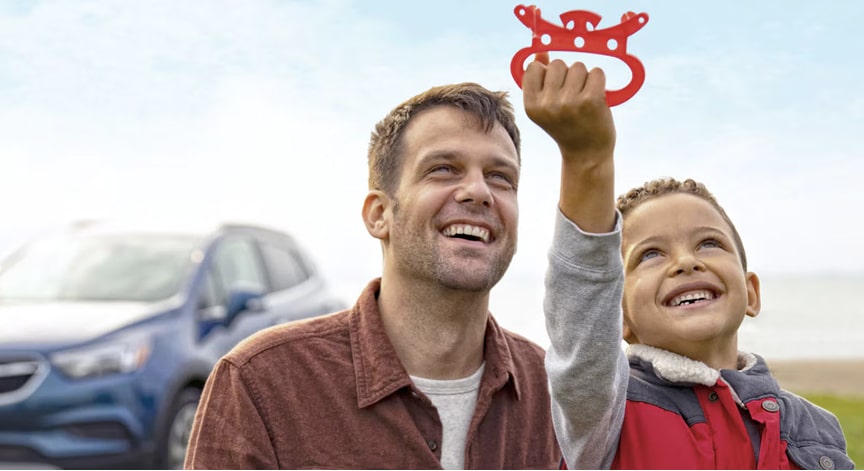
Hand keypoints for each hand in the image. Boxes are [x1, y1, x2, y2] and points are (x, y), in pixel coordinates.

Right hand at [523, 52, 616, 232]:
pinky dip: (599, 81)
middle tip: (572, 97)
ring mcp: (570, 103)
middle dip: (567, 75)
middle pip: (558, 64)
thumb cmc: (566, 125)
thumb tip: (540, 53)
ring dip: (584, 78)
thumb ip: (540, 79)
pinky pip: (596, 72)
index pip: (533, 68)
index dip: (546, 74)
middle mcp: (548, 105)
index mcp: (531, 106)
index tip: (554, 90)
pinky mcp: (591, 101)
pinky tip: (597, 97)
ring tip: (584, 98)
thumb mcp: (546, 106)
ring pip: (578, 66)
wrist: (586, 154)